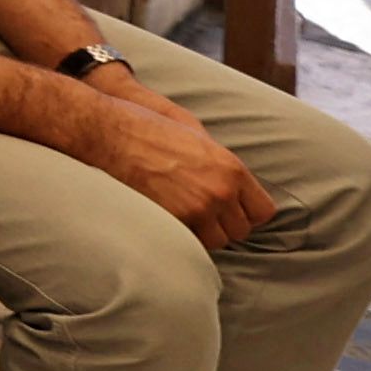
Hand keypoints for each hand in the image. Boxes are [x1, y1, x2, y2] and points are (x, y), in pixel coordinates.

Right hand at [68, 85, 276, 250]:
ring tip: (182, 217)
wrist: (107, 132)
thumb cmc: (146, 127)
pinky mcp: (172, 221)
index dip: (245, 213)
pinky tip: (167, 219)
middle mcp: (220, 191)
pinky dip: (181, 237)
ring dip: (202, 234)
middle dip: (222, 225)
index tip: (229, 210)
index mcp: (231, 168)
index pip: (263, 211)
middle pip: (240, 231)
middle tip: (200, 214)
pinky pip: (190, 244)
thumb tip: (232, 183)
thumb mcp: (195, 135)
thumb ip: (220, 163)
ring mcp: (196, 209)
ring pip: (216, 242)